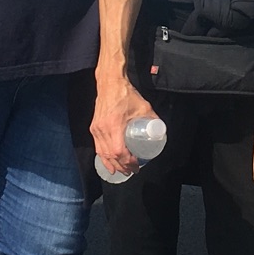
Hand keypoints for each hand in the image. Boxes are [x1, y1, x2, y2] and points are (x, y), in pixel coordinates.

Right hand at [91, 61, 158, 175]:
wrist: (110, 82)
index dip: (127, 162)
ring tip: (121, 171)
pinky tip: (108, 162)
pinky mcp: (94, 127)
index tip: (136, 166)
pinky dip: (102, 157)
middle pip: (110, 156)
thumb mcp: (144, 106)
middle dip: (121, 167)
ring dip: (111, 165)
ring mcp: (96, 129)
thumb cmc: (126, 94)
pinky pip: (97, 147)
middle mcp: (102, 129)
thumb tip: (159, 131)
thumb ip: (152, 119)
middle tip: (131, 172)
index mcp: (114, 125)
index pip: (119, 152)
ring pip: (102, 153)